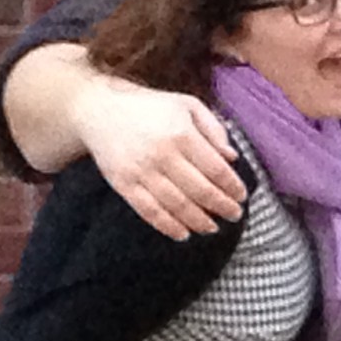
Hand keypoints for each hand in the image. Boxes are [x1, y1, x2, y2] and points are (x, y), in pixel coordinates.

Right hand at [78, 81, 243, 238]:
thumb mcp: (187, 106)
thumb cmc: (150, 107)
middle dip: (222, 207)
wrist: (98, 109)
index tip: (242, 197)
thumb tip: (233, 158)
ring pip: (177, 205)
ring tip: (212, 227)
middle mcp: (162, 154)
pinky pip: (149, 211)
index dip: (233, 187)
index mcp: (181, 134)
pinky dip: (168, 226)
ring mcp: (141, 171)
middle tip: (235, 215)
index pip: (216, 169)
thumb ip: (214, 129)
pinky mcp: (123, 184)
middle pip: (200, 190)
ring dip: (199, 221)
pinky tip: (183, 234)